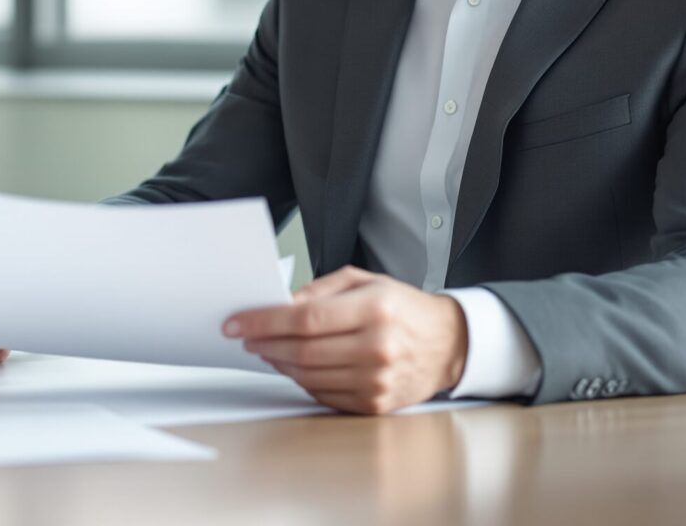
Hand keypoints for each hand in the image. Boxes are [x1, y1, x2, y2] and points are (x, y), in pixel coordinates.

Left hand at [223, 266, 467, 414]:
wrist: (448, 344)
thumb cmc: (403, 308)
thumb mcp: (365, 281)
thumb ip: (320, 290)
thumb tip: (280, 303)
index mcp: (374, 309)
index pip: (305, 317)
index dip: (264, 321)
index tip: (237, 322)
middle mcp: (377, 346)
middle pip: (302, 350)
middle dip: (265, 344)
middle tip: (246, 337)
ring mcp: (377, 379)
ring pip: (309, 375)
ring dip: (279, 363)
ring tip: (268, 350)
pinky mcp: (375, 403)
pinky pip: (323, 394)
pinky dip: (301, 381)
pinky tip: (294, 366)